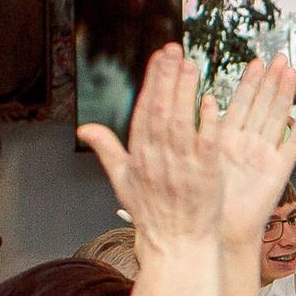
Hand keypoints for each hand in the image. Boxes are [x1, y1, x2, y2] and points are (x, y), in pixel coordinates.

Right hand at [78, 46, 221, 251]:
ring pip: (182, 120)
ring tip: (192, 65)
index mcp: (138, 156)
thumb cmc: (151, 215)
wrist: (175, 245)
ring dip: (186, 91)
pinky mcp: (205, 175)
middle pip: (161, 108)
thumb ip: (107, 150)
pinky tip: (210, 100)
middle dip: (168, 76)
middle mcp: (157, 158)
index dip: (152, 81)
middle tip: (176, 50)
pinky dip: (207, 121)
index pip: (144, 109)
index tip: (159, 57)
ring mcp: (182, 165)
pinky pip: (206, 142)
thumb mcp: (122, 181)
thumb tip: (85, 129)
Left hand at [213, 56, 295, 248]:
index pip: (241, 103)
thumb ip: (198, 130)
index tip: (256, 62)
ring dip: (286, 95)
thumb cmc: (203, 201)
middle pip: (263, 105)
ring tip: (294, 72)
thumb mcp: (194, 159)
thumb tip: (198, 99)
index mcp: (227, 139)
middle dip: (272, 81)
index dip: (249, 83)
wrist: (220, 230)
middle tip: (280, 57)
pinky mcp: (279, 171)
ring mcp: (265, 155)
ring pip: (278, 118)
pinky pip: (293, 145)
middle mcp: (248, 144)